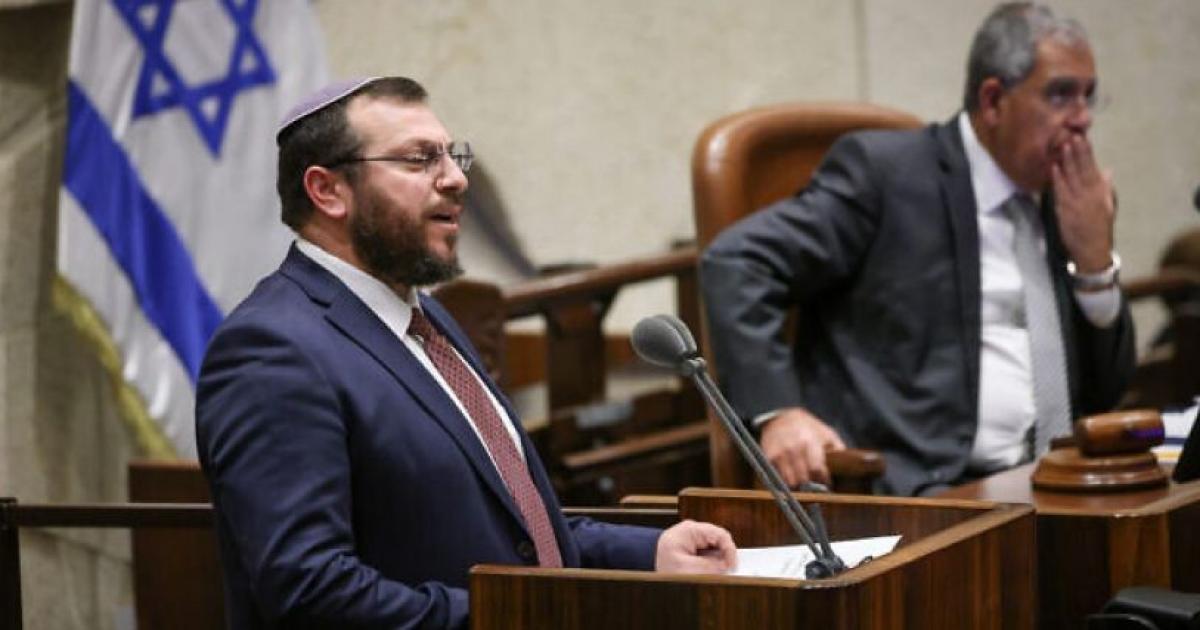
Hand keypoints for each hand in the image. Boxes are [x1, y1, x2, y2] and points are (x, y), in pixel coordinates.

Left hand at [655, 519, 736, 573]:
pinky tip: (709, 569)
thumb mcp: (686, 568)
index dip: (730, 550)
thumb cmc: (662, 563)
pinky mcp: (692, 544)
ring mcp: (693, 536)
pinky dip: (711, 560)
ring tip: (716, 572)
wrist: (645, 560)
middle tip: (727, 570)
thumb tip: (726, 565)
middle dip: (724, 555)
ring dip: (718, 559)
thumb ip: (709, 566)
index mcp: (691, 530)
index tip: (733, 565)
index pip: (720, 534)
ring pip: (715, 546)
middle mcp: (693, 530)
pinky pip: (708, 550)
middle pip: (719, 540)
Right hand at [759, 408, 845, 487]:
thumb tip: (851, 465)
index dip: (823, 480)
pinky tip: (790, 479)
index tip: (826, 484)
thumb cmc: (807, 426)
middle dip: (811, 486)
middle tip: (815, 488)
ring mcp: (779, 454)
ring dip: (797, 486)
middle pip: (803, 479)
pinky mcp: (769, 457)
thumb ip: (838, 448)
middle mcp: (793, 449)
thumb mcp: (826, 433)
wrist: (781, 416)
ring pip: (789, 482)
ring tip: (802, 485)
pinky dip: (784, 482)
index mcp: (810, 442)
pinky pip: (777, 478)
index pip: (817, 471)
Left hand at [1051, 134, 1115, 271]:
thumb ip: (1106, 188)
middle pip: (1083, 170)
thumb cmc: (1099, 228)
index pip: (1093, 168)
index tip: (1083, 138)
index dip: (1087, 153)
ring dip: (1067, 161)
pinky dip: (1057, 179)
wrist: (1092, 250)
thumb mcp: (1108, 207)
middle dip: (1078, 153)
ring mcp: (1078, 203)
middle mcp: (1090, 196)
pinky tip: (1054, 168)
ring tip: (1063, 145)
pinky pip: (1061, 192)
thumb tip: (1108, 170)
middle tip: (1073, 136)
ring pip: (1072, 178)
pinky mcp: (1066, 211)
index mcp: (1101, 193)